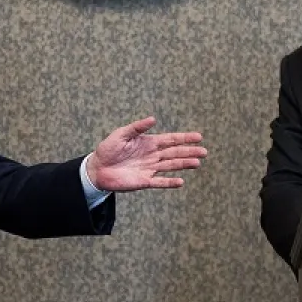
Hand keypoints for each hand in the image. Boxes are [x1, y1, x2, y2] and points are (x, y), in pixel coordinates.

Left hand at [86, 117, 205, 191]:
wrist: (97, 169)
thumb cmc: (108, 149)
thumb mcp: (121, 134)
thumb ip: (137, 127)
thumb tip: (153, 119)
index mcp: (149, 142)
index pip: (171, 139)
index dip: (184, 138)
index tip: (198, 137)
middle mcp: (152, 155)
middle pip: (175, 153)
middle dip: (189, 152)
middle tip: (204, 151)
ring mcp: (149, 168)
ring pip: (171, 166)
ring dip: (184, 164)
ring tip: (197, 163)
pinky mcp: (144, 181)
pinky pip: (159, 182)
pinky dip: (169, 182)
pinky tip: (181, 182)